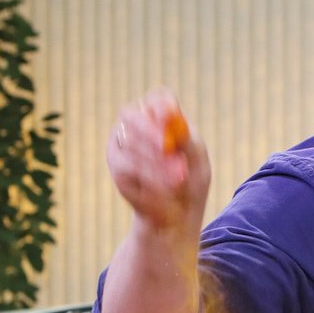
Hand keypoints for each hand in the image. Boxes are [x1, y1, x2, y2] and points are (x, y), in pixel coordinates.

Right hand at [105, 87, 211, 230]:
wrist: (177, 214)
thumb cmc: (191, 181)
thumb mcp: (197, 161)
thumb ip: (186, 139)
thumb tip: (173, 120)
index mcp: (165, 118)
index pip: (159, 99)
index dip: (162, 106)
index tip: (169, 117)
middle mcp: (139, 124)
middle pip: (133, 115)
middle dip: (150, 131)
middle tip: (167, 149)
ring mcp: (123, 142)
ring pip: (130, 143)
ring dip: (155, 163)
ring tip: (178, 182)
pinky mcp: (116, 162)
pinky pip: (126, 165)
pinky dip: (147, 178)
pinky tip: (162, 191)